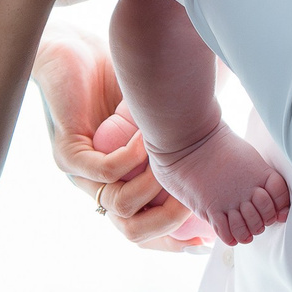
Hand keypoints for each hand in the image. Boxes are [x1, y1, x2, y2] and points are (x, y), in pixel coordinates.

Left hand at [33, 29, 211, 249]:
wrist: (71, 50)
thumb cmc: (116, 82)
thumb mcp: (154, 121)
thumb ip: (176, 144)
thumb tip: (225, 160)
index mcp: (116, 186)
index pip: (143, 230)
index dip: (172, 240)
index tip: (203, 239)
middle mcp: (96, 188)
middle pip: (132, 231)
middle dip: (168, 222)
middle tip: (191, 199)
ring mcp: (78, 174)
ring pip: (120, 206)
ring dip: (152, 185)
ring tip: (170, 157)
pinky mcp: (66, 153)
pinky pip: (104, 171)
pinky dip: (130, 158)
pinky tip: (144, 138)